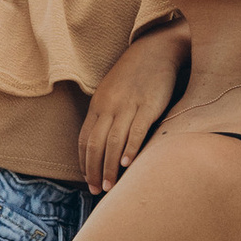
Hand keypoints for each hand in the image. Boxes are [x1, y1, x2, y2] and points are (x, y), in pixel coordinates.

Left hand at [77, 26, 189, 193]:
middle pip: (95, 145)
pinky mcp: (149, 105)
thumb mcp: (112, 93)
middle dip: (94, 170)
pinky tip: (128, 164)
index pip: (84, 140)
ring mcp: (128, 105)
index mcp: (98, 105)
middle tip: (97, 191)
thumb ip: (106, 116)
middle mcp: (109, 106)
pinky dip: (130, 148)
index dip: (84, 163)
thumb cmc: (134, 75)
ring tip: (110, 186)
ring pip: (113, 142)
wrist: (156, 50)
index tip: (88, 180)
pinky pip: (136, 130)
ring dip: (109, 167)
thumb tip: (102, 144)